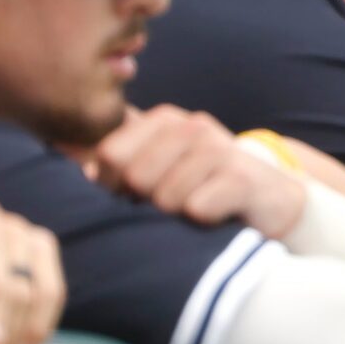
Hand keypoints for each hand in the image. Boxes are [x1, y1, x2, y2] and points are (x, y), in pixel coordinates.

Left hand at [88, 106, 307, 237]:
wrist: (271, 204)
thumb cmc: (204, 190)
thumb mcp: (160, 173)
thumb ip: (118, 166)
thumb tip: (73, 166)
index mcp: (163, 121)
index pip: (109, 155)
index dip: (112, 187)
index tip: (132, 199)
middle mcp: (190, 126)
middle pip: (134, 176)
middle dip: (146, 203)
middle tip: (169, 209)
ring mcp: (219, 148)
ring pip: (165, 196)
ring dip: (176, 216)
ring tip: (194, 214)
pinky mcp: (243, 176)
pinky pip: (197, 207)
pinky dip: (201, 222)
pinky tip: (215, 219)